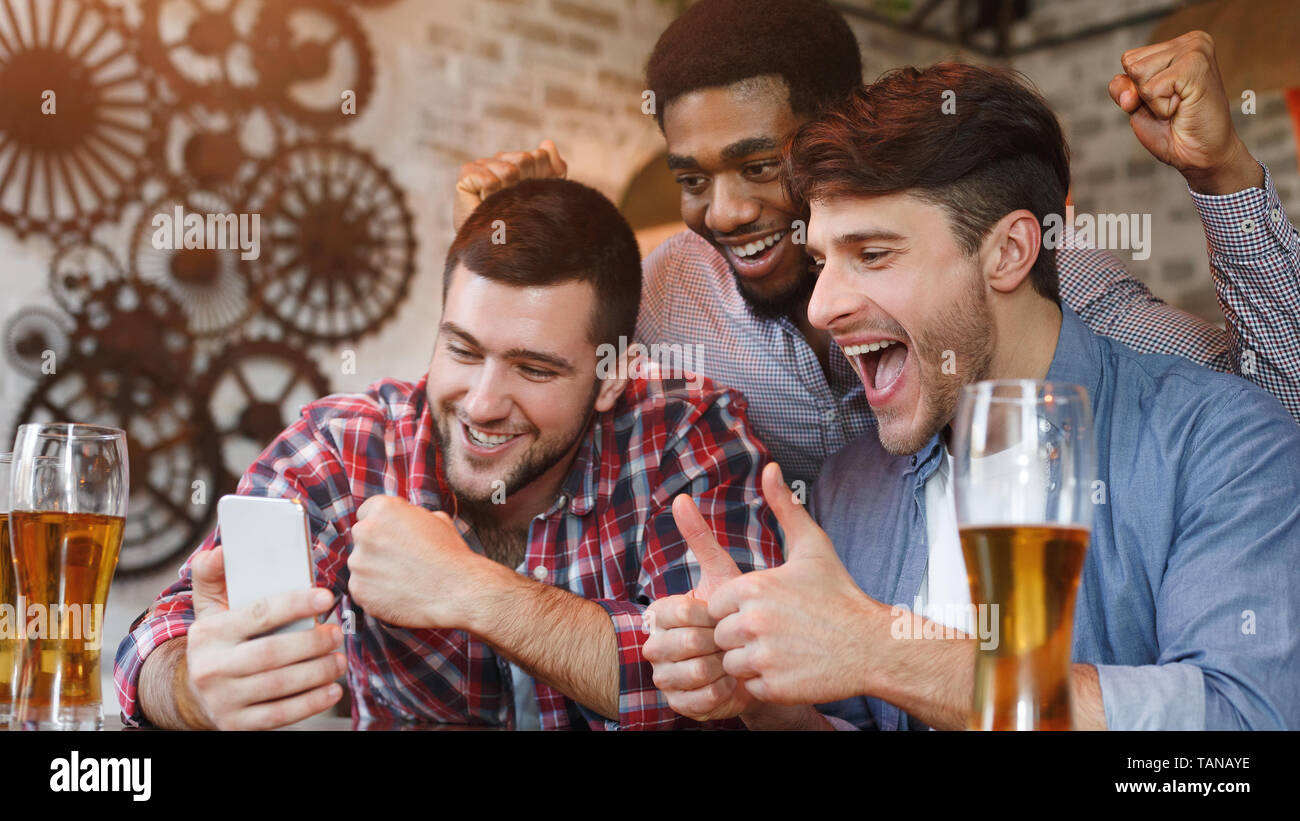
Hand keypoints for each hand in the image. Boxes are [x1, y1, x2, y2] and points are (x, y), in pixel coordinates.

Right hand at [185, 546, 344, 729]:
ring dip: (318, 672)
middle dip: (312, 642)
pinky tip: (332, 689)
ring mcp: (223, 699)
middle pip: (271, 653)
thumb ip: (213, 576)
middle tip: (337, 633)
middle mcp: (212, 668)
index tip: (326, 597)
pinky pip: (281, 715)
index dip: (296, 605)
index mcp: (209, 633)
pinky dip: (312, 702)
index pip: (258, 615)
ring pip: (279, 685)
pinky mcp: (237, 724)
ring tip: (339, 660)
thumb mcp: (208, 608)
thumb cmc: (217, 642)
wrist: (195, 694)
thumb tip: (221, 551)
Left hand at [347, 495, 487, 629]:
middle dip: (376, 548)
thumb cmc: (451, 555)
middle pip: (362, 538)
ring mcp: (359, 562)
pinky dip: (376, 594)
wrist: (459, 591)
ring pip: (361, 565)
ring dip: (375, 571)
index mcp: (384, 508)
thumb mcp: (438, 520)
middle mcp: (365, 531)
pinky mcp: (358, 590)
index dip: (382, 526)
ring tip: (404, 580)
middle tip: (401, 561)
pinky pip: (362, 589)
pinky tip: (399, 594)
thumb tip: (406, 519)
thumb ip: (412, 516)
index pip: (367, 512)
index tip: (393, 538)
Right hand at [453, 139, 566, 230]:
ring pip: (506, 167)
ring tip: (501, 205)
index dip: (540, 178)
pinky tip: (487, 202)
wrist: (505, 249)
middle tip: (515, 202)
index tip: (533, 196)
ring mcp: (482, 167)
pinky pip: (486, 176)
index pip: (538, 157)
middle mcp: (500, 163)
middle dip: (525, 183)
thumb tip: (547, 144)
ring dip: (507, 190)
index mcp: (520, 165)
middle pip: (523, 159)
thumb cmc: (525, 223)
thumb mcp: (547, 194)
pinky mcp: (465, 177)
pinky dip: (490, 190)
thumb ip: (554, 168)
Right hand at [642, 493, 752, 721]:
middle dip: (714, 642)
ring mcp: (665, 676)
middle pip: (679, 644)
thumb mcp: (723, 575)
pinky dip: (719, 692)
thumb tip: (681, 498)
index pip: (675, 610)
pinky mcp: (679, 705)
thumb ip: (700, 539)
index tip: (725, 614)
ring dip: (717, 668)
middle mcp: (656, 645)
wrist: (757, 661)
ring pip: (685, 674)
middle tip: (734, 640)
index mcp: (662, 613)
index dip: (705, 614)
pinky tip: (734, 682)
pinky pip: (695, 701)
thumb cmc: (739, 614)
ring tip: (735, 660)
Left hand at [709, 462, 883, 704]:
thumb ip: (784, 507)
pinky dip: (766, 682)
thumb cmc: (839, 595)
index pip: (717, 606)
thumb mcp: (812, 546)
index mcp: (752, 588)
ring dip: (750, 662)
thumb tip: (769, 468)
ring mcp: (762, 656)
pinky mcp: (772, 686)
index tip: (766, 612)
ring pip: (731, 664)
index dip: (737, 610)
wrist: (873, 644)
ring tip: (784, 651)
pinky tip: (791, 668)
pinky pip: (750, 687)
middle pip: (720, 636)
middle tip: (778, 634)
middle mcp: (752, 621)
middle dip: (742, 638)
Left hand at [1108, 30, 1261, 193]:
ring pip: (1138, 73)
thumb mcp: (1137, 105)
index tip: (1165, 99)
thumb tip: (1128, 93)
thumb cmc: (1173, 129)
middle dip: (1143, 94)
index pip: (1129, 60)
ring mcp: (1195, 50)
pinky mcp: (1196, 66)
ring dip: (1153, 101)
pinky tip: (1182, 108)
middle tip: (1173, 105)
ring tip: (1179, 106)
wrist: (1202, 155)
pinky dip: (1160, 108)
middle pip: (1130, 64)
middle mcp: (1191, 41)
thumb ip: (1122, 87)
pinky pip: (1150, 89)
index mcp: (1178, 45)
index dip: (1136, 89)